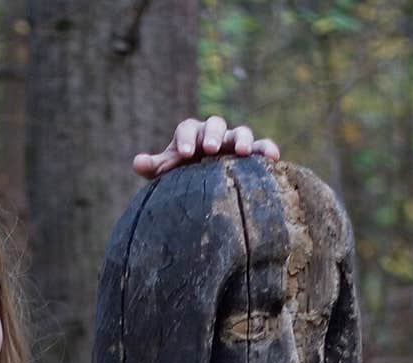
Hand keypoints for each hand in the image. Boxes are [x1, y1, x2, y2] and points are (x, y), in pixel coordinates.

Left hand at [133, 114, 279, 179]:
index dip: (186, 138)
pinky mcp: (251, 155)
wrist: (202, 189)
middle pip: (215, 123)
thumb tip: (138, 162)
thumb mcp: (167, 175)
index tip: (185, 154)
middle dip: (212, 134)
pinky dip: (267, 149)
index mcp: (191, 135)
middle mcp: (213, 134)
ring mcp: (233, 143)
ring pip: (240, 132)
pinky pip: (261, 147)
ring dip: (241, 139)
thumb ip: (155, 167)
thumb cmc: (181, 179)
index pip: (187, 128)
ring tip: (241, 152)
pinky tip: (274, 158)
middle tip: (210, 149)